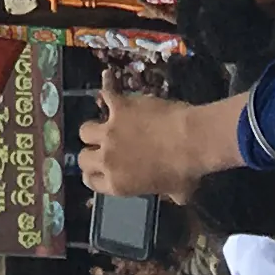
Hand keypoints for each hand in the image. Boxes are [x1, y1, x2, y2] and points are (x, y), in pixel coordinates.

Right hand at [75, 90, 245, 197]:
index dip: (95, 174)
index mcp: (118, 184)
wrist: (191, 141)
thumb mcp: (177, 193)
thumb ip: (168, 194)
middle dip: (91, 153)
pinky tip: (108, 78)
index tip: (102, 169)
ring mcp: (110, 132)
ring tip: (106, 124)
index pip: (90, 181)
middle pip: (83, 157)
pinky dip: (108, 85)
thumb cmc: (186, 171)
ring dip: (95, 128)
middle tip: (103, 149)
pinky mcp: (119, 108)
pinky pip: (106, 93)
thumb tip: (177, 196)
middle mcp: (107, 160)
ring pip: (85, 130)